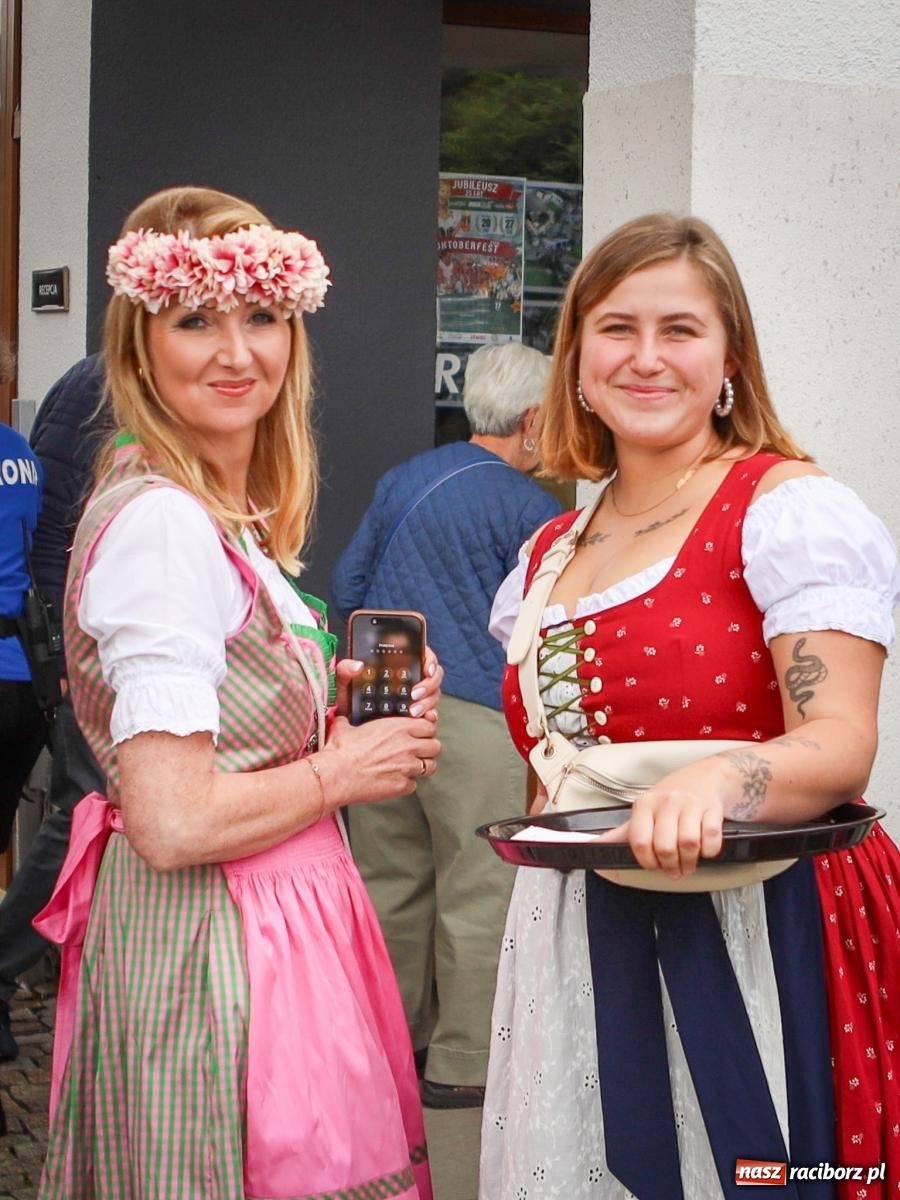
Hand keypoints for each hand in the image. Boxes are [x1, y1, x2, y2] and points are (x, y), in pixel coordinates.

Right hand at [319, 713, 440, 807]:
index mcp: (398, 727)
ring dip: (422, 767)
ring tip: (411, 768)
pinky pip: (414, 785)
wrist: (336, 775)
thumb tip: (341, 719)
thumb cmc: (340, 751)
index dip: (425, 731)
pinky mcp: (402, 786)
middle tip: (418, 752)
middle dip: (428, 749)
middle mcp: (408, 746)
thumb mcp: (344, 727)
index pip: (429, 726)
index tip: (419, 735)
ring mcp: (408, 767)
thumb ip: (349, 721)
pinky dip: (407, 784)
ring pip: (431, 766)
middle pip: (435, 746)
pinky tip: (395, 782)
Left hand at [333, 645, 442, 723]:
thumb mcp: (344, 682)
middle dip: (428, 684)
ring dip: (428, 701)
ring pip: (433, 694)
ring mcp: (416, 696)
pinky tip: (426, 717)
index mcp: (397, 664)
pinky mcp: (416, 713)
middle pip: (432, 675)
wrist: (351, 723)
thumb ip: (344, 669)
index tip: (426, 668)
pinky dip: (431, 714)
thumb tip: (357, 665)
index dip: (429, 659)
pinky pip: (431, 711)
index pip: (421, 653)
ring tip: (413, 711)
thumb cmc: (350, 699)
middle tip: (414, 694)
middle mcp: (410, 678)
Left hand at [594, 762, 726, 878]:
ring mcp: (690, 805)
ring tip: (688, 864)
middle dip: (670, 866)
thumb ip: (623, 831)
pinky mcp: (712, 809)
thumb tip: (596, 844)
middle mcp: (667, 802)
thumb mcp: (645, 809)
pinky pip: (711, 838)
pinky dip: (709, 851)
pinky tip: (704, 850)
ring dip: (689, 862)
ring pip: (688, 843)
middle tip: (673, 870)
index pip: (638, 840)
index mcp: (645, 804)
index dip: (645, 860)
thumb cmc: (672, 796)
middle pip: (664, 846)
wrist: (707, 775)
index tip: (652, 865)